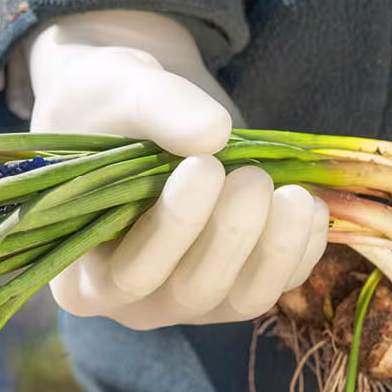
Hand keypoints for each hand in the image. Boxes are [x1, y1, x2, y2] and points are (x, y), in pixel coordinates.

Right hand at [22, 9, 327, 329]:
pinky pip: (279, 284)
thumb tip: (214, 132)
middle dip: (230, 235)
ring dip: (275, 249)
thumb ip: (160, 108)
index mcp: (83, 272)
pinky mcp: (237, 286)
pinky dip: (301, 248)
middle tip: (251, 176)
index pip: (128, 275)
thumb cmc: (110, 106)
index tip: (205, 166)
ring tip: (292, 193)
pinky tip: (309, 205)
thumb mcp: (121, 90)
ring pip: (242, 299)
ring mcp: (190, 299)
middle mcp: (135, 302)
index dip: (173, 228)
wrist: (140, 111)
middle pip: (191, 292)